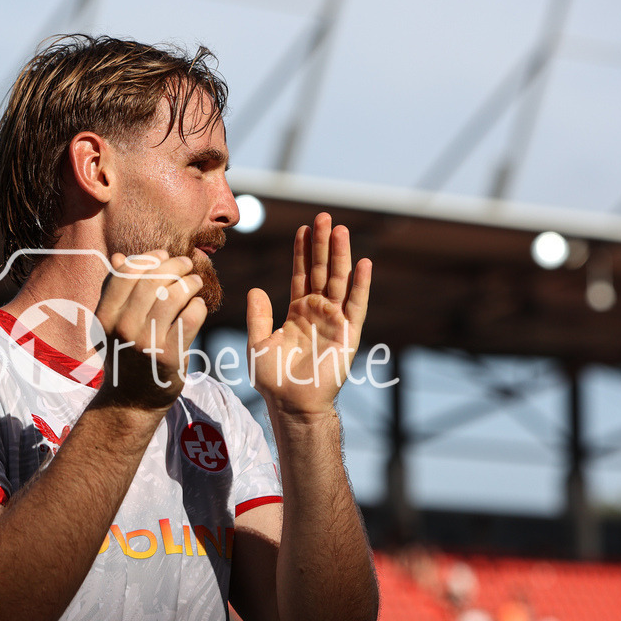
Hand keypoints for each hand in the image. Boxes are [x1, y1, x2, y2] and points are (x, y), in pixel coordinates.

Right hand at [94, 251, 206, 410]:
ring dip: (190, 283)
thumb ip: (115, 292)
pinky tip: (198, 306)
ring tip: (195, 282)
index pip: (126, 274)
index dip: (148, 259)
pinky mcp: (169, 355)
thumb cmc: (124, 356)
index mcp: (105, 316)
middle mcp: (123, 328)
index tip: (162, 256)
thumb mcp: (111, 326)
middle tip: (187, 265)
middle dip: (174, 266)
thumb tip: (119, 257)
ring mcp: (146, 342)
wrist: (130, 402)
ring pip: (173, 296)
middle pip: (152, 281)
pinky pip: (190, 318)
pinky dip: (198, 306)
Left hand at [246, 213, 370, 414]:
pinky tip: (364, 263)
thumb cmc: (274, 379)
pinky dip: (361, 285)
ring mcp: (335, 321)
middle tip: (324, 216)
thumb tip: (256, 289)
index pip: (301, 275)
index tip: (303, 228)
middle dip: (323, 245)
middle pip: (322, 271)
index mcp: (297, 312)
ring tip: (341, 230)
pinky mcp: (348, 335)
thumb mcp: (258, 343)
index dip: (303, 252)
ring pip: (339, 282)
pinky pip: (356, 306)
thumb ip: (258, 316)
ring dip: (341, 256)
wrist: (292, 404)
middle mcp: (318, 312)